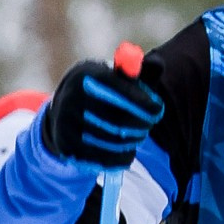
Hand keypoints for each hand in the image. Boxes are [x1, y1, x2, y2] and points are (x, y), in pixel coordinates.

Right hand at [40, 52, 163, 169]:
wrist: (65, 110)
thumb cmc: (101, 90)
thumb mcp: (116, 76)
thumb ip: (139, 70)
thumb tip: (158, 65)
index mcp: (86, 75)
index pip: (118, 87)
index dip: (142, 100)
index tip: (158, 109)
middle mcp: (72, 97)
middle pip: (116, 117)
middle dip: (140, 123)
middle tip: (150, 125)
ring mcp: (67, 124)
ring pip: (111, 140)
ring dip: (131, 140)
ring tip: (137, 136)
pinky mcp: (67, 146)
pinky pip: (102, 158)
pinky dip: (121, 157)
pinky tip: (127, 151)